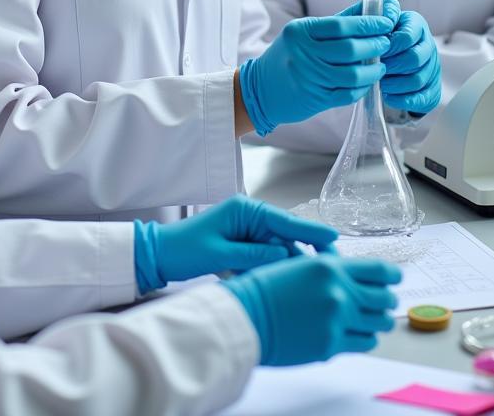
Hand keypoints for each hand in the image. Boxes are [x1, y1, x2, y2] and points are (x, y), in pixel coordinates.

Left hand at [133, 195, 337, 292]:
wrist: (160, 255)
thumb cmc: (184, 249)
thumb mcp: (220, 253)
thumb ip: (254, 254)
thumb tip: (285, 257)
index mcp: (245, 209)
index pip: (283, 220)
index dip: (309, 231)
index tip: (332, 238)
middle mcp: (249, 216)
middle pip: (285, 236)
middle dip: (301, 254)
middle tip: (325, 272)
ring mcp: (247, 230)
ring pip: (277, 250)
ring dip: (285, 266)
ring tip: (304, 283)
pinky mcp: (243, 244)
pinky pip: (265, 257)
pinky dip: (270, 269)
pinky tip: (278, 283)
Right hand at [223, 253, 400, 366]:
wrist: (246, 317)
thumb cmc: (264, 288)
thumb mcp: (296, 263)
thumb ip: (325, 262)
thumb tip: (343, 261)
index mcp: (329, 267)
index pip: (378, 270)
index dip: (392, 274)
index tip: (395, 277)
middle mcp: (338, 292)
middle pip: (385, 297)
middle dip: (386, 299)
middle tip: (383, 300)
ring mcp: (337, 321)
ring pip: (380, 322)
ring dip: (378, 319)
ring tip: (371, 318)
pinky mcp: (332, 346)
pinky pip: (366, 342)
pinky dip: (366, 337)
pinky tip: (356, 332)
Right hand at [238, 0, 397, 134]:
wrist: (262, 88)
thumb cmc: (290, 54)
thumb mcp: (305, 31)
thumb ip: (340, 20)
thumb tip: (374, 6)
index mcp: (300, 32)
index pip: (341, 25)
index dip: (368, 24)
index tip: (386, 23)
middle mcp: (303, 53)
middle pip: (350, 49)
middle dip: (375, 45)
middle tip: (387, 43)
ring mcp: (310, 77)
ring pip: (352, 74)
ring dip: (373, 70)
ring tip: (381, 65)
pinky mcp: (316, 99)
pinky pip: (348, 93)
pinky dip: (363, 87)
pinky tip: (368, 81)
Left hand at [381, 10, 440, 112]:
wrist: (389, 57)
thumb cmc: (379, 37)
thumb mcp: (377, 21)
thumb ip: (377, 15)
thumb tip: (379, 19)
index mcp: (415, 24)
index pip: (406, 36)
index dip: (389, 46)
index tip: (375, 51)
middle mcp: (427, 44)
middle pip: (415, 59)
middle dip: (392, 66)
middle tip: (376, 69)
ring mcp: (432, 67)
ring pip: (418, 79)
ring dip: (395, 84)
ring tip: (380, 83)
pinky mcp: (432, 88)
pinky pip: (422, 98)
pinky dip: (403, 99)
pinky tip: (389, 96)